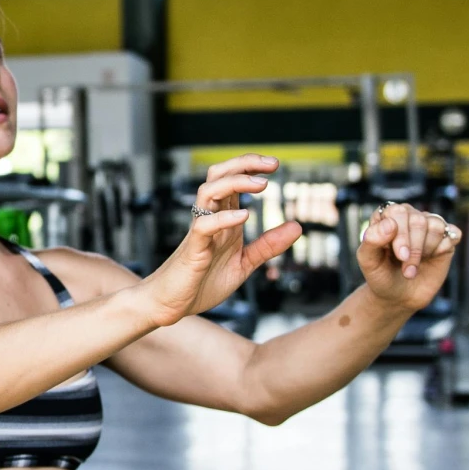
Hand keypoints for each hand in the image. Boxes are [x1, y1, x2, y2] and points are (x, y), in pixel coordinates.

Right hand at [135, 156, 302, 328]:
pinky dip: (223, 218)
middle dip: (244, 164)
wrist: (171, 306)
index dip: (251, 167)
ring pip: (208, 191)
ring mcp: (200, 231)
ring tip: (261, 185)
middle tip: (272, 164)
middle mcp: (210, 218)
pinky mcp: (193, 250)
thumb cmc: (202, 283)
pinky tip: (244, 217)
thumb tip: (297, 226)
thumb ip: (268, 246)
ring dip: (235, 182)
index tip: (274, 164)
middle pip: (219, 175)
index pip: (233, 180)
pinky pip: (204, 226)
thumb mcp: (244, 263)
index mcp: (223, 219)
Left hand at [358, 201, 460, 314]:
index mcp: (387, 216)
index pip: (398, 212)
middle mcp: (409, 216)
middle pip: (419, 220)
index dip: (401, 234)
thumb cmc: (381, 275)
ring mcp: (428, 226)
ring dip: (427, 250)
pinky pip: (453, 233)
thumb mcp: (368, 261)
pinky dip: (445, 247)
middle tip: (407, 270)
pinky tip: (433, 257)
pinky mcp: (446, 239)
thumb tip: (390, 223)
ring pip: (436, 225)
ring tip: (415, 267)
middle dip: (414, 248)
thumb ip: (371, 240)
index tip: (400, 256)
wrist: (398, 296)